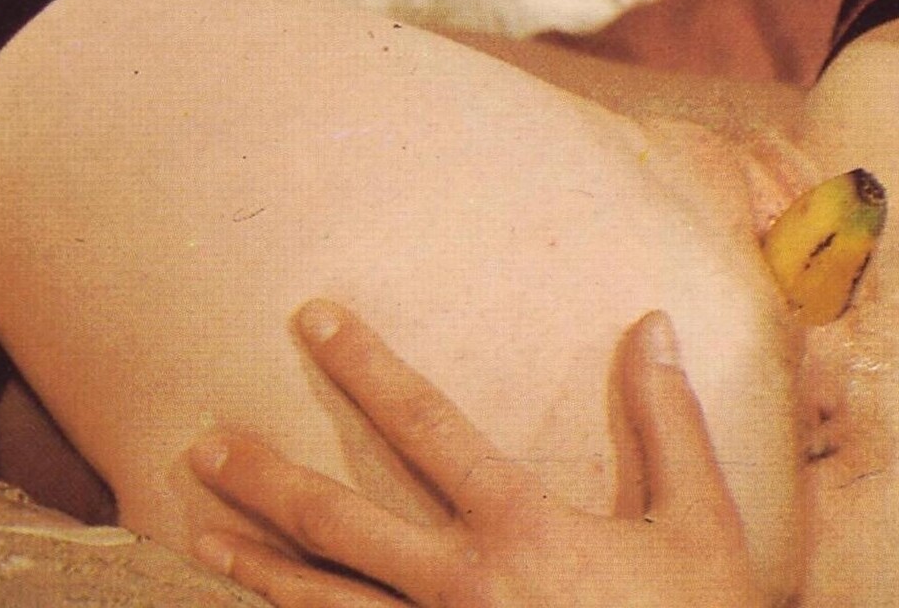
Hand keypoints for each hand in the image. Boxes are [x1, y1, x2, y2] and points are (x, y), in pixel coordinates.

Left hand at [189, 302, 766, 607]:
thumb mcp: (699, 523)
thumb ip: (667, 421)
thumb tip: (652, 323)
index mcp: (520, 530)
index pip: (427, 425)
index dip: (366, 366)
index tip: (316, 319)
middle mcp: (460, 589)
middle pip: (339, 522)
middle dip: (265, 479)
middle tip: (202, 445)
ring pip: (323, 606)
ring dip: (257, 570)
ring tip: (200, 538)